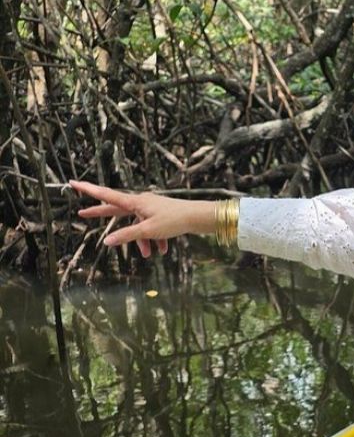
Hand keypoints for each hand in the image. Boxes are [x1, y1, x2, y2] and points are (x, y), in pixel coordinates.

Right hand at [71, 179, 214, 256]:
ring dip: (142, 240)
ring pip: (138, 224)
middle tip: (83, 213)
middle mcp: (141, 202)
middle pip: (117, 210)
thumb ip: (127, 236)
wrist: (198, 217)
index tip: (72, 182)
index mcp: (134, 202)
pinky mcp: (161, 214)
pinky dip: (155, 239)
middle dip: (103, 214)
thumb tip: (106, 241)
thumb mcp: (148, 230)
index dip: (88, 190)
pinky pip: (151, 227)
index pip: (106, 195)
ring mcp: (151, 208)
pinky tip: (163, 250)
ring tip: (148, 254)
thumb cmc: (174, 221)